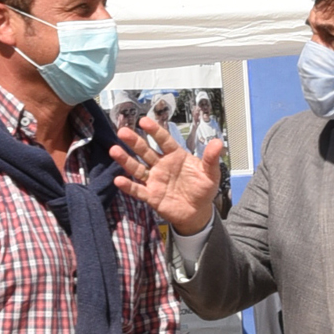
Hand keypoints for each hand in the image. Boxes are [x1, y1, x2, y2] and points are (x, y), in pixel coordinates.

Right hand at [110, 114, 224, 235]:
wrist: (198, 212)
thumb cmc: (203, 189)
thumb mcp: (210, 173)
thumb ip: (211, 158)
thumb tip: (218, 142)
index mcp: (175, 156)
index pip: (164, 140)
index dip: (155, 131)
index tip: (144, 121)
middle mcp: (161, 165)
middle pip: (146, 151)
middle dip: (134, 141)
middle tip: (123, 131)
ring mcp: (154, 180)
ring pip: (137, 168)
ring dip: (126, 160)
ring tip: (114, 150)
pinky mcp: (151, 196)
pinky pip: (137, 190)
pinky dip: (128, 186)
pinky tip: (119, 180)